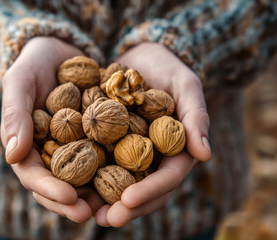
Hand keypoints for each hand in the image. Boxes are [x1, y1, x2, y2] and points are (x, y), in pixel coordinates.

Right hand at [0, 37, 103, 221]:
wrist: (58, 51)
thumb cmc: (33, 64)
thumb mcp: (19, 82)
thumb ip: (15, 115)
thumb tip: (13, 156)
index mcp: (27, 146)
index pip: (33, 175)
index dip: (49, 190)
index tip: (68, 198)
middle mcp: (50, 152)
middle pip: (58, 185)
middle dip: (73, 202)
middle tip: (90, 214)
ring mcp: (72, 147)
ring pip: (82, 178)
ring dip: (95, 194)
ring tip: (113, 206)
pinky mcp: (94, 137)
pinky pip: (103, 156)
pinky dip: (114, 169)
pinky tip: (130, 177)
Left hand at [95, 42, 210, 226]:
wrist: (140, 57)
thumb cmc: (168, 68)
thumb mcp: (186, 86)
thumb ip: (196, 116)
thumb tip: (205, 155)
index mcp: (174, 150)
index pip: (167, 178)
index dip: (150, 192)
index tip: (128, 200)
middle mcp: (152, 157)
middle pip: (142, 189)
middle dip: (125, 207)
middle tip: (105, 220)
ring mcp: (130, 152)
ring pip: (119, 183)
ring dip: (103, 201)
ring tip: (84, 213)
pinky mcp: (110, 144)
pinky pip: (99, 163)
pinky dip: (88, 177)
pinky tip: (70, 186)